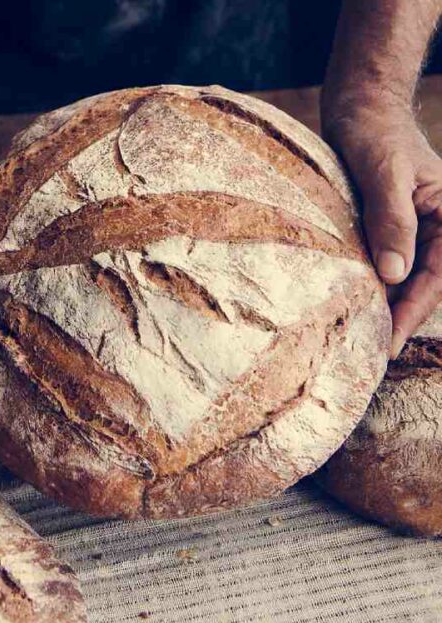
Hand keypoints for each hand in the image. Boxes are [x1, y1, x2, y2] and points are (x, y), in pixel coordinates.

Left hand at [325, 103, 441, 356]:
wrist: (359, 107)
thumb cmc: (374, 132)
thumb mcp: (382, 174)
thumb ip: (391, 221)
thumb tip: (393, 274)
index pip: (437, 275)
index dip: (413, 311)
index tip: (390, 342)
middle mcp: (438, 225)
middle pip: (424, 283)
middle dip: (400, 317)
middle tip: (370, 354)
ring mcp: (414, 228)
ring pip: (404, 277)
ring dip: (386, 305)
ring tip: (360, 339)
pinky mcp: (389, 227)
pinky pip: (386, 262)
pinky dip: (373, 284)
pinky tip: (352, 304)